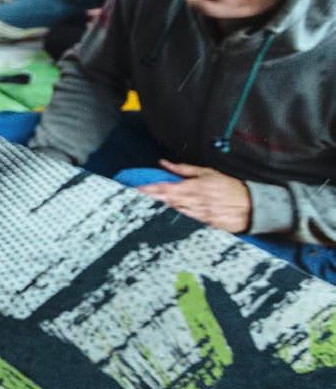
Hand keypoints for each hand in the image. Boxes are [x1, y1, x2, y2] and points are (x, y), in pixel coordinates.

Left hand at [137, 162, 251, 232]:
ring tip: (147, 206)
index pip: (167, 188)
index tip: (138, 189)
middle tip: (136, 198)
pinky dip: (178, 217)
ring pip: (176, 212)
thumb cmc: (230, 186)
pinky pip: (188, 221)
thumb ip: (184, 170)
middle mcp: (196, 202)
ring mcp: (200, 215)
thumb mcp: (208, 172)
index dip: (151, 190)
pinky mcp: (206, 225)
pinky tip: (169, 215)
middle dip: (152, 199)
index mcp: (195, 187)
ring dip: (162, 209)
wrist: (252, 205)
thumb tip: (164, 163)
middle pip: (167, 201)